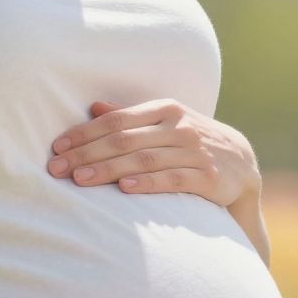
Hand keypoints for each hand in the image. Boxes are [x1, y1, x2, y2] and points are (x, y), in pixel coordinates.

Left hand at [48, 100, 258, 209]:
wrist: (241, 163)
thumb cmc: (192, 141)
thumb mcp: (166, 122)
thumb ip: (132, 117)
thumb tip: (94, 107)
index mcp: (165, 109)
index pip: (117, 120)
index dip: (84, 133)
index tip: (56, 147)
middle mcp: (180, 127)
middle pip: (124, 140)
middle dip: (87, 154)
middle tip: (57, 169)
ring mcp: (194, 151)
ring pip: (144, 159)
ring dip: (108, 170)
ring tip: (80, 181)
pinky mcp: (206, 177)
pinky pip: (172, 180)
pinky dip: (147, 184)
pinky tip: (124, 189)